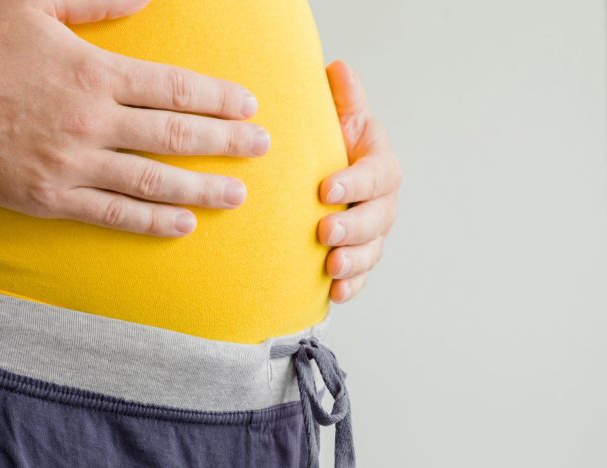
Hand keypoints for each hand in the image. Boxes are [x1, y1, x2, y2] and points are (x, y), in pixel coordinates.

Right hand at [0, 0, 270, 236]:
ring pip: (154, 181)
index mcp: (93, 72)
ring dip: (202, 189)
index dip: (219, 98)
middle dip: (227, 142)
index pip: (176, 89)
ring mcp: (72, 164)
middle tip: (262, 148)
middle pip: (177, 135)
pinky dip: (152, 223)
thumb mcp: (27, 2)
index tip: (250, 106)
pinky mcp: (50, 197)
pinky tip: (184, 226)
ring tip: (238, 194)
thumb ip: (93, 1)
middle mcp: (92, 121)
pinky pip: (113, 214)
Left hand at [319, 60, 401, 302]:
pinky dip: (351, 286)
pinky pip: (363, 275)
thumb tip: (337, 67)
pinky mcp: (362, 256)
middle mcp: (382, 202)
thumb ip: (344, 101)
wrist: (329, 184)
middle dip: (354, 227)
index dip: (355, 183)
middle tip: (326, 232)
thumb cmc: (334, 149)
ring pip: (373, 250)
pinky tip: (334, 294)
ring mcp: (374, 232)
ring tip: (331, 266)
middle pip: (379, 218)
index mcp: (379, 167)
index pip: (376, 175)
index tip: (325, 189)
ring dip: (354, 261)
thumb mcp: (340, 124)